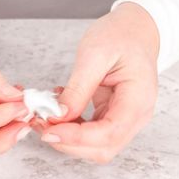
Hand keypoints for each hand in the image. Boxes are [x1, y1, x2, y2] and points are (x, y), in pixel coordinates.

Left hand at [38, 2, 158, 163]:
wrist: (136, 30)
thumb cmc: (121, 36)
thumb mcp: (95, 54)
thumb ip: (78, 88)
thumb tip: (58, 116)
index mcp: (138, 100)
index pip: (109, 133)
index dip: (77, 138)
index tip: (49, 131)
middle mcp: (135, 116)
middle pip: (102, 148)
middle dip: (68, 142)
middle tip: (40, 123)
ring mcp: (125, 120)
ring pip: (95, 147)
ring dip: (66, 139)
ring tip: (44, 117)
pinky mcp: (111, 118)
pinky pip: (90, 135)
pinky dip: (70, 130)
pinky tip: (58, 112)